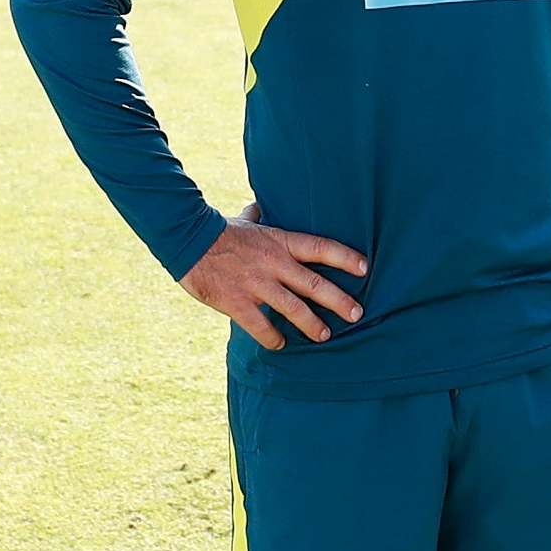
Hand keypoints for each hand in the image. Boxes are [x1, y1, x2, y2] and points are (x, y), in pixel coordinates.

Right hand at [181, 204, 367, 351]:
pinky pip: (263, 328)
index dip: (345, 257)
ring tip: (324, 335)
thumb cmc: (217, 230)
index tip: (365, 268)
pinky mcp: (238, 303)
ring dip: (313, 325)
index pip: (320, 247)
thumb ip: (257, 218)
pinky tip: (280, 343)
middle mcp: (273, 264)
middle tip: (356, 313)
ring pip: (295, 310)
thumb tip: (259, 207)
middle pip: (315, 285)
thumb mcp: (243, 221)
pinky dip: (275, 338)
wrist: (185, 239)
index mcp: (277, 241)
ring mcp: (256, 285)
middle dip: (340, 301)